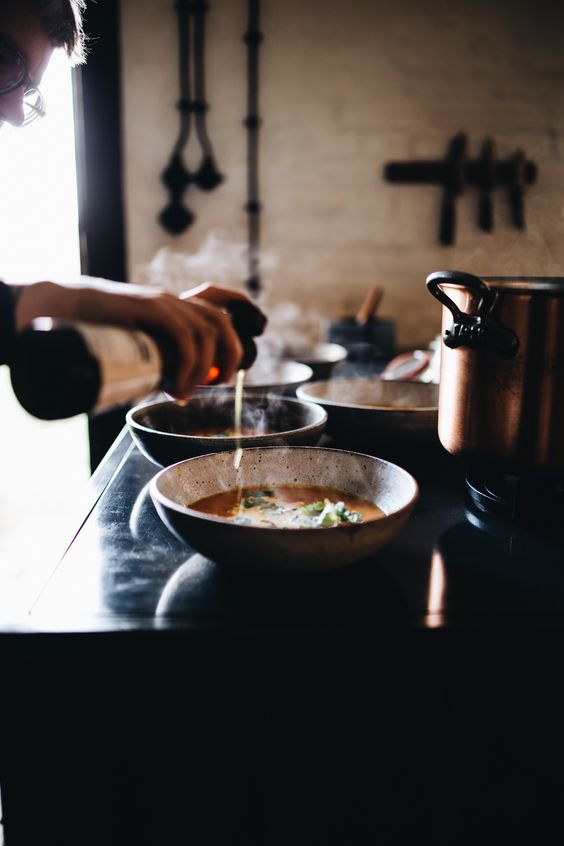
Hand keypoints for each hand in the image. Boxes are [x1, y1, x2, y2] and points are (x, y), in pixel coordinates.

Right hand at [14, 278, 265, 398]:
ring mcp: (163, 303)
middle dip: (229, 357)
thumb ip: (155, 361)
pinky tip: (179, 386)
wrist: (60, 308)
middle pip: (221, 323)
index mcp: (175, 309)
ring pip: (208, 330)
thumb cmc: (95, 331)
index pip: (219, 315)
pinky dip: (190, 363)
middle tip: (215, 386)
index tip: (222, 376)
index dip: (231, 344)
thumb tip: (169, 393)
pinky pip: (185, 333)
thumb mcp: (137, 346)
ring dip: (206, 367)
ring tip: (187, 392)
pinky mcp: (148, 307)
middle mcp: (174, 303)